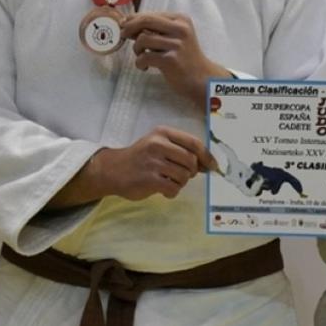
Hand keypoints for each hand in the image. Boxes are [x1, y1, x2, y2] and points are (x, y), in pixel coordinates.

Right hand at [94, 126, 215, 200]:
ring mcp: (153, 161)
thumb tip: (208, 163)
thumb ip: (180, 150)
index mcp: (162, 132)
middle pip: (192, 161)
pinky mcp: (150, 179)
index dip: (207, 156)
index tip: (213, 166)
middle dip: (191, 171)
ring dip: (180, 182)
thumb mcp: (158, 144)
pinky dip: (172, 192)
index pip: (194, 142)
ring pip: (184, 176)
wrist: (113, 170)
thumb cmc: (140, 157)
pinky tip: (164, 189)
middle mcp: (158, 144)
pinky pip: (174, 188)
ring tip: (169, 181)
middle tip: (182, 174)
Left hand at [121, 12, 229, 107]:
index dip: (133, 19)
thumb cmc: (185, 57)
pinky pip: (145, 57)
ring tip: (141, 55)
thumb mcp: (175, 37)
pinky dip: (139, 62)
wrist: (202, 79)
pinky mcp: (171, 60)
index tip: (124, 24)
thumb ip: (156, 29)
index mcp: (181, 20)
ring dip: (136, 48)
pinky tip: (145, 67)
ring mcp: (176, 45)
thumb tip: (128, 23)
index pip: (151, 14)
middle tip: (123, 35)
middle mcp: (180, 29)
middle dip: (130, 27)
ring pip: (143, 39)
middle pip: (146, 21)